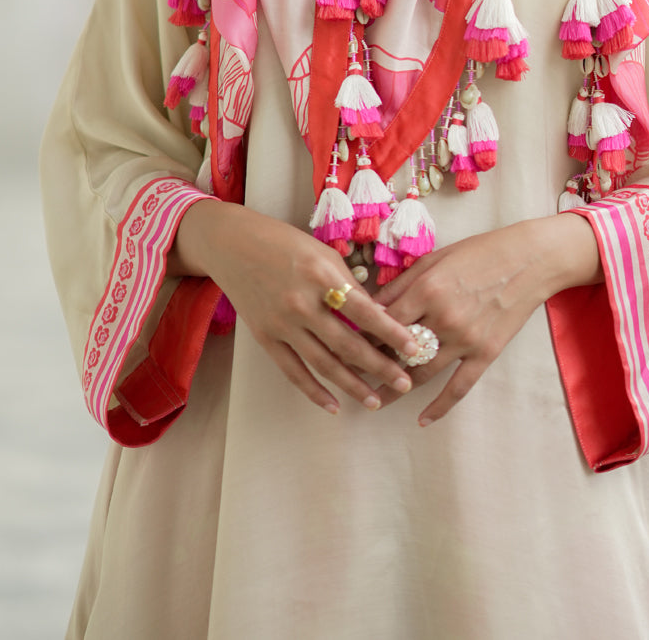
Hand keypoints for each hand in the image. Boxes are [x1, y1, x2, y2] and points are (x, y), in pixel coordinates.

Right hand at [170, 200, 420, 413]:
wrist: (233, 244)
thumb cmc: (284, 242)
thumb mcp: (322, 253)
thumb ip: (348, 285)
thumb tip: (379, 317)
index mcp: (322, 276)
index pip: (365, 312)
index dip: (392, 333)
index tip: (415, 348)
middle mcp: (303, 303)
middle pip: (348, 344)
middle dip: (380, 366)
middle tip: (405, 383)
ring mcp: (282, 323)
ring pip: (323, 363)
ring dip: (352, 385)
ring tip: (375, 400)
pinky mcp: (265, 337)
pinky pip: (293, 371)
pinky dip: (313, 391)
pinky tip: (333, 405)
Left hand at [372, 212, 601, 424]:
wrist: (528, 260)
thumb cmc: (479, 252)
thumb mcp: (435, 258)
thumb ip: (402, 283)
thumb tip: (370, 304)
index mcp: (427, 289)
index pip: (383, 321)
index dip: (363, 333)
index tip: (348, 343)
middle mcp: (443, 318)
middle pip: (398, 350)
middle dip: (374, 363)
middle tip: (354, 375)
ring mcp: (465, 339)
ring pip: (421, 373)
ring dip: (396, 388)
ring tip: (374, 400)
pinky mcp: (485, 353)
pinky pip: (459, 388)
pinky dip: (440, 406)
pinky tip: (423, 420)